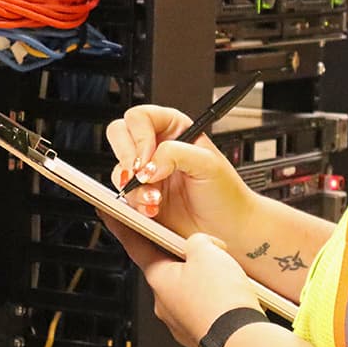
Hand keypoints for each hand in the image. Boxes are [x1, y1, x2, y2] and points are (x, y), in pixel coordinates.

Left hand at [100, 217, 260, 346]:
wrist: (241, 342)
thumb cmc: (221, 302)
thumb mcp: (208, 253)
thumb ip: (197, 241)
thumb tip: (199, 244)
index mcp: (158, 279)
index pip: (136, 246)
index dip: (124, 228)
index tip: (113, 216)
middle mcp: (164, 303)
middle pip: (167, 269)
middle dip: (184, 257)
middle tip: (205, 248)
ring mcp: (180, 322)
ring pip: (187, 291)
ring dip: (202, 280)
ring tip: (226, 275)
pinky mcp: (199, 334)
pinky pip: (202, 310)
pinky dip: (214, 301)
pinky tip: (230, 296)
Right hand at [106, 105, 256, 236]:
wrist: (228, 229)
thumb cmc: (226, 193)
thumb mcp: (208, 163)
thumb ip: (175, 154)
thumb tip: (148, 164)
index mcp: (174, 128)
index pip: (141, 118)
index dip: (139, 137)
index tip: (147, 159)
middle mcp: (157, 146)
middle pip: (120, 134)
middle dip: (127, 157)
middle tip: (140, 175)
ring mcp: (146, 172)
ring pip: (119, 167)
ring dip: (134, 186)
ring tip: (155, 198)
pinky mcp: (141, 195)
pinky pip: (123, 194)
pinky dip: (134, 202)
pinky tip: (153, 208)